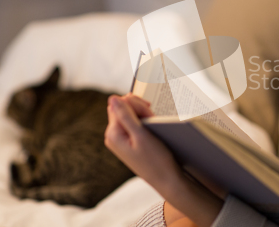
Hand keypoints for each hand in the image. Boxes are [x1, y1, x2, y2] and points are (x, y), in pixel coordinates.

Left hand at [105, 94, 223, 226]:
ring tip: (153, 126)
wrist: (165, 179)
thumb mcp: (141, 135)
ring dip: (142, 115)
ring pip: (129, 115)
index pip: (119, 104)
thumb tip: (112, 97)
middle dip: (139, 108)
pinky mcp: (128, 142)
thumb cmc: (156, 159)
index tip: (149, 112)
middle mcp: (113, 136)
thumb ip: (125, 116)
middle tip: (152, 118)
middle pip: (122, 108)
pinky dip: (143, 122)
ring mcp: (120, 139)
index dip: (136, 104)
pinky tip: (152, 130)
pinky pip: (132, 124)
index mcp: (113, 133)